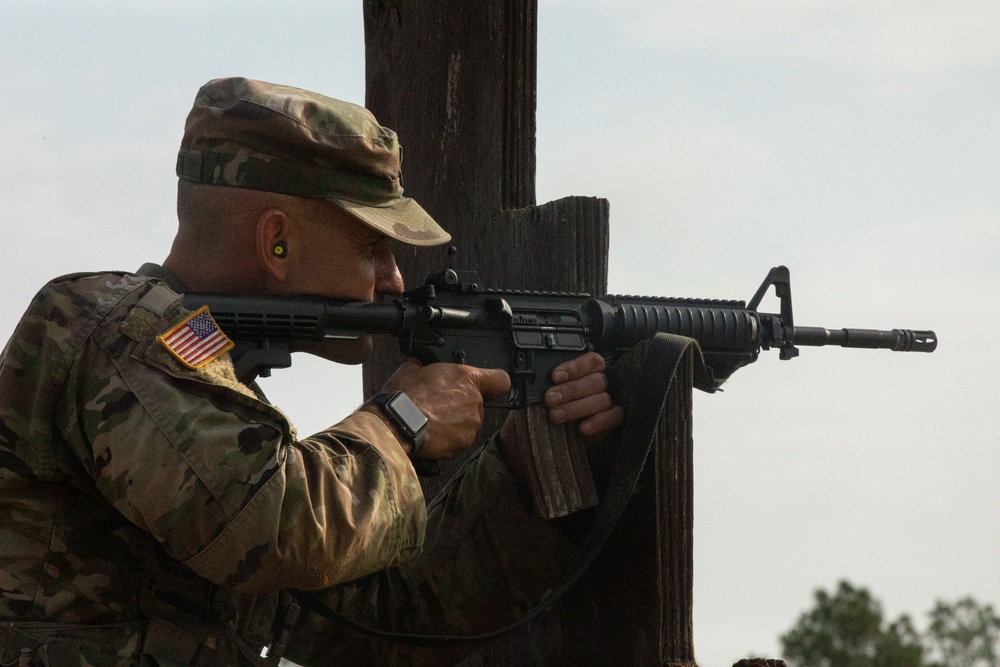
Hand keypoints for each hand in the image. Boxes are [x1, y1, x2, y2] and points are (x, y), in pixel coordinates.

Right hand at [376, 361, 510, 459]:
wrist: (395, 425)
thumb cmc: (403, 396)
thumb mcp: (413, 368)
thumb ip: (429, 368)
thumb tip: (425, 368)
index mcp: (466, 378)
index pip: (501, 380)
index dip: (495, 383)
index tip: (489, 386)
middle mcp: (474, 401)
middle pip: (478, 403)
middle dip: (463, 404)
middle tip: (441, 405)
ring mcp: (470, 425)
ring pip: (469, 423)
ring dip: (456, 422)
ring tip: (433, 421)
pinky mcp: (462, 444)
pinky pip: (460, 440)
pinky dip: (449, 438)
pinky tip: (432, 433)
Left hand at [543, 352, 623, 438]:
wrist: (564, 432)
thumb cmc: (559, 406)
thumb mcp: (554, 392)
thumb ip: (550, 385)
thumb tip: (533, 384)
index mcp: (592, 369)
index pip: (589, 362)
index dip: (573, 367)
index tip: (555, 376)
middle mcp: (604, 382)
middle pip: (594, 381)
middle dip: (570, 390)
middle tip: (550, 399)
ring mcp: (612, 400)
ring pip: (601, 400)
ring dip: (576, 408)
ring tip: (556, 416)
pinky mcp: (616, 419)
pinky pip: (613, 417)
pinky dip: (598, 422)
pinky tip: (583, 428)